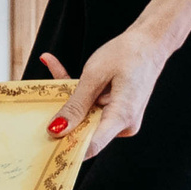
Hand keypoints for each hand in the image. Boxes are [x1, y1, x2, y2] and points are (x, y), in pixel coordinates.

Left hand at [39, 36, 168, 160]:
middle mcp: (123, 124)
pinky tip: (55, 63)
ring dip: (68, 94)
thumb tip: (55, 130)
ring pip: (84, 114)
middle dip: (62, 112)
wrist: (150, 42)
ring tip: (51, 62)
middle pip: (83, 129)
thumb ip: (75, 105)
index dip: (66, 147)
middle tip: (40, 95)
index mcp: (122, 117)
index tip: (43, 145)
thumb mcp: (95, 76)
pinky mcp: (116, 111)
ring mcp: (120, 119)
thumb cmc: (127, 54)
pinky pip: (91, 106)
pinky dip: (77, 90)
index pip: (91, 145)